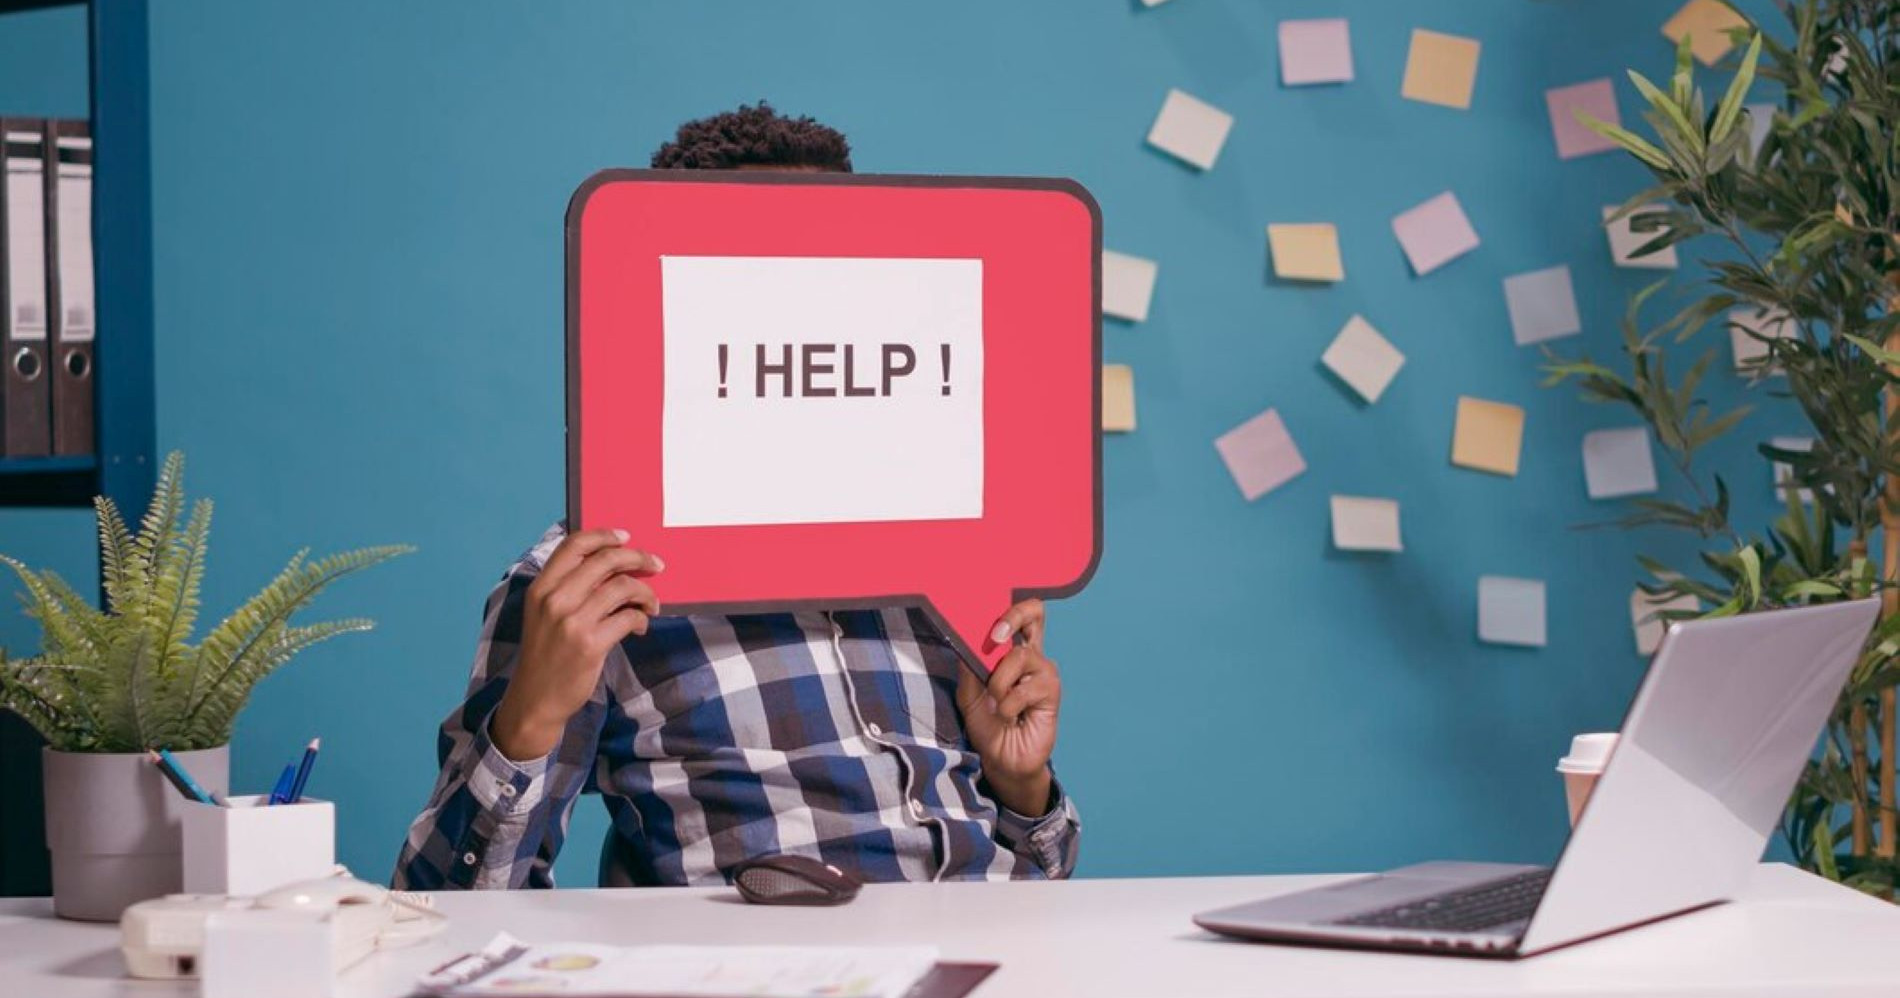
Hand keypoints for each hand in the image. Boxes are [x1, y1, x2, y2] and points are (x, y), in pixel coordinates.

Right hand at [492, 529, 663, 761]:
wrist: (535, 699)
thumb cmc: (545, 654)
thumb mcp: (543, 614)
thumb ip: (569, 588)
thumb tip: (613, 563)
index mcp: (541, 588)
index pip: (573, 545)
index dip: (603, 536)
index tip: (625, 537)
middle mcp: (554, 600)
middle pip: (605, 560)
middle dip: (638, 558)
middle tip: (655, 565)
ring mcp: (572, 622)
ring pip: (623, 587)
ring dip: (645, 593)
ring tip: (651, 604)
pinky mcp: (590, 645)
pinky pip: (629, 618)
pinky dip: (641, 619)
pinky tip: (640, 626)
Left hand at [956, 599, 1061, 816]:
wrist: (1001, 760)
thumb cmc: (988, 726)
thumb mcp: (968, 695)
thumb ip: (969, 668)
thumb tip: (965, 639)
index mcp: (1011, 652)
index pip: (1019, 615)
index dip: (1007, 607)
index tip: (986, 621)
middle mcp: (1031, 656)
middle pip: (1034, 613)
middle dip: (1012, 617)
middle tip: (994, 637)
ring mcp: (1043, 673)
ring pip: (1018, 656)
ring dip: (999, 682)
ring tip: (996, 704)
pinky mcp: (1051, 693)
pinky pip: (1025, 688)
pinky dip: (1008, 704)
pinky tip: (1008, 717)